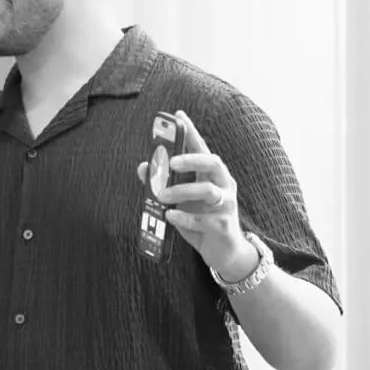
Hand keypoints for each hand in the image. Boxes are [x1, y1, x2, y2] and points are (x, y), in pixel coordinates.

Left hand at [137, 110, 256, 279]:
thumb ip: (164, 183)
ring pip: (208, 190)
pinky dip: (184, 217)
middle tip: (171, 162)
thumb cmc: (201, 221)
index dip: (192, 131)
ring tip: (162, 196)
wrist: (224, 254)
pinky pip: (203, 219)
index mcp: (213, 175)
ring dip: (181, 191)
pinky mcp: (223, 226)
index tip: (179, 116)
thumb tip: (143, 167)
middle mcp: (224, 185)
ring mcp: (226, 205)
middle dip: (191, 159)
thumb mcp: (180, 201)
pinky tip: (171, 217)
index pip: (203, 148)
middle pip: (213, 162)